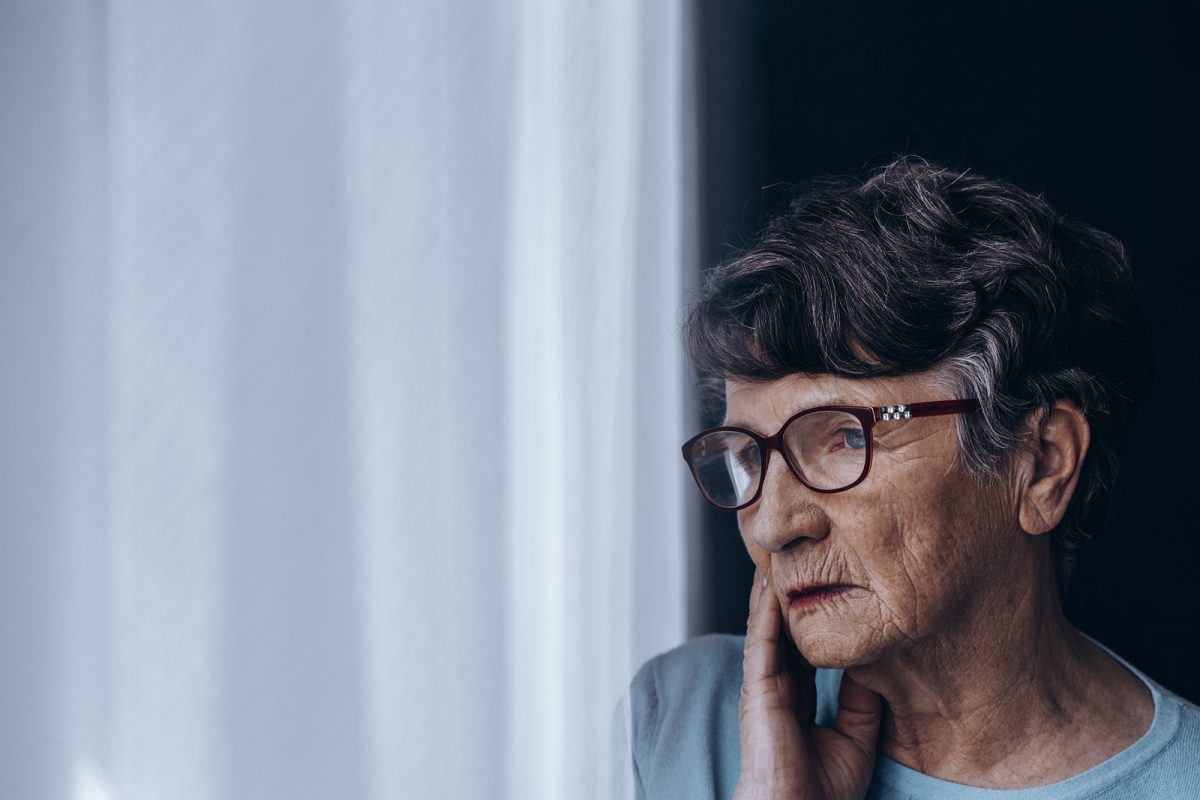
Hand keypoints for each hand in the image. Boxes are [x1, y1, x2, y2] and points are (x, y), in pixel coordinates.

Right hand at [734, 569, 881, 799]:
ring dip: (773, 594)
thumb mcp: (857, 739)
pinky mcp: (757, 688)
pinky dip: (765, 612)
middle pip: (783, 630)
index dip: (810, 620)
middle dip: (789, 598)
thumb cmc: (822, 793)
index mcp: (797, 699)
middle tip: (802, 560)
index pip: (803, 648)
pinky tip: (771, 587)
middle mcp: (777, 687)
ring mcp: (763, 685)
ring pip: (768, 628)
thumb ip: (861, 702)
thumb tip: (872, 664)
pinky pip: (762, 641)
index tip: (826, 589)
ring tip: (783, 559)